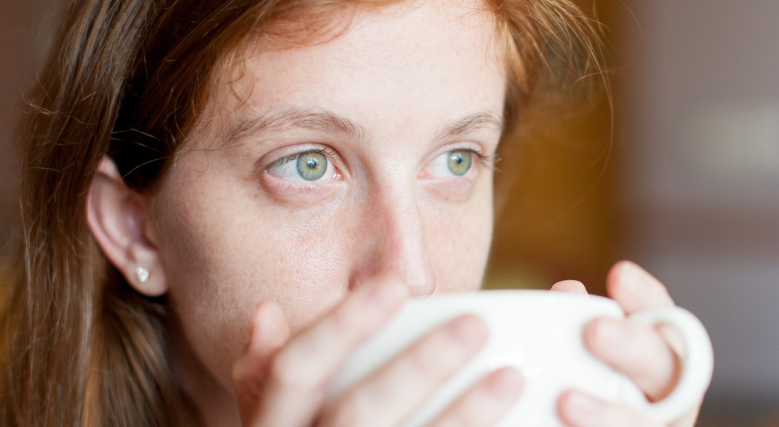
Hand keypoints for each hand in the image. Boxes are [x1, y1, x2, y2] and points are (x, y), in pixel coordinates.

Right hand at [232, 278, 524, 426]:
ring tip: (511, 377)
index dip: (341, 327)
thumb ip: (271, 375)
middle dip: (420, 366)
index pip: (295, 371)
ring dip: (465, 415)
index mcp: (270, 426)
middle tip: (476, 324)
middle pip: (360, 412)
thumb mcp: (272, 421)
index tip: (393, 286)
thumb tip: (268, 313)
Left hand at [550, 261, 701, 426]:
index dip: (649, 299)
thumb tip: (568, 291)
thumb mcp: (581, 357)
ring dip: (611, 414)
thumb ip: (580, 326)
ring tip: (567, 401)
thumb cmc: (578, 388)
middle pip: (665, 369)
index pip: (668, 324)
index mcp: (662, 364)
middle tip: (595, 330)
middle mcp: (668, 400)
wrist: (565, 423)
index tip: (618, 274)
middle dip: (634, 348)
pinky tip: (562, 426)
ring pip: (646, 423)